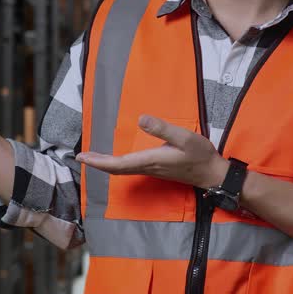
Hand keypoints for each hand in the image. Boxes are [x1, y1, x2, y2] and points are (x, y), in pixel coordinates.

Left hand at [77, 114, 228, 189]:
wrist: (212, 174)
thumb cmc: (200, 156)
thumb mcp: (185, 138)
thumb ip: (163, 128)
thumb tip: (141, 119)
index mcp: (151, 160)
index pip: (118, 163)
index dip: (99, 161)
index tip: (82, 157)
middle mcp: (148, 167)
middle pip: (116, 168)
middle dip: (97, 163)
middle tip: (80, 157)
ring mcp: (151, 170)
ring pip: (122, 169)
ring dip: (106, 163)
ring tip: (92, 157)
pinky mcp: (155, 168)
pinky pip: (129, 168)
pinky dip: (117, 164)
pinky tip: (115, 159)